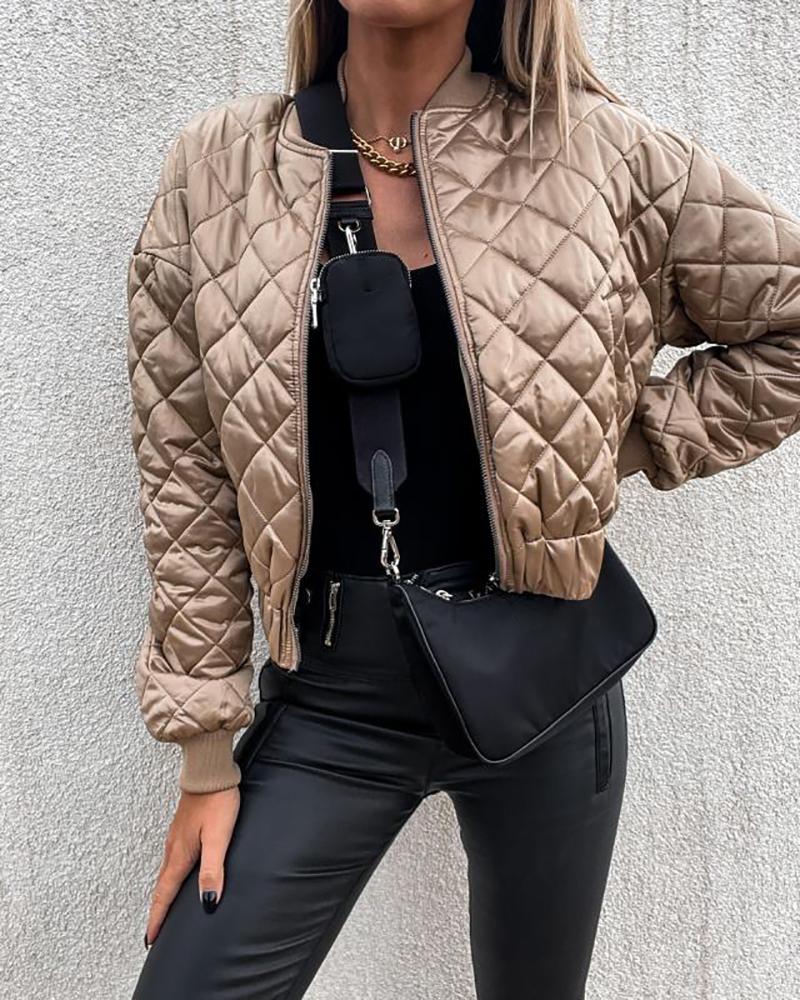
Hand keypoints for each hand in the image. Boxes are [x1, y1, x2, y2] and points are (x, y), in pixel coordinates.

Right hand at [144, 786, 239, 946]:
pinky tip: (177, 873)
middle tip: (152, 932)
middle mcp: (173, 847)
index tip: (150, 939)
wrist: (209, 770)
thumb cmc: (217, 800)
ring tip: (162, 909)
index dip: (158, 918)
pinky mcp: (182, 827)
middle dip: (157, 910)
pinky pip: (171, 859)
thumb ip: (213, 868)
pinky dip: (169, 875)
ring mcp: (176, 836)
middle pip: (162, 886)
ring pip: (166, 872)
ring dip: (162, 893)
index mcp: (180, 854)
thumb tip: (208, 901)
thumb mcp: (219, 837)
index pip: (165, 894)